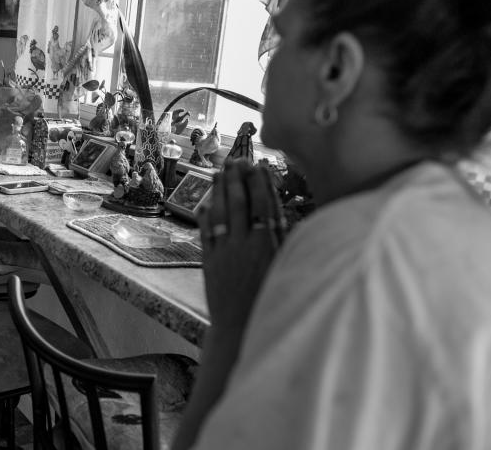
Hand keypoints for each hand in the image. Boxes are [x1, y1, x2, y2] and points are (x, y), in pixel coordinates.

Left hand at [196, 160, 284, 333]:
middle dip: (238, 178)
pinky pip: (205, 231)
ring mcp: (224, 252)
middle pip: (240, 203)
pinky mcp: (209, 261)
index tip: (260, 165)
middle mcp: (244, 245)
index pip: (264, 205)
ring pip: (220, 212)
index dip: (261, 183)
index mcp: (268, 246)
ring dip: (220, 190)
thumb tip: (282, 214)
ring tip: (221, 172)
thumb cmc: (271, 302)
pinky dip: (205, 214)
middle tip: (236, 159)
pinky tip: (205, 201)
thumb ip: (283, 242)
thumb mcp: (285, 270)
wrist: (242, 330)